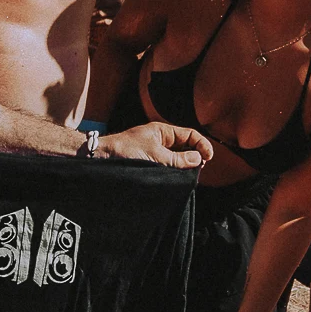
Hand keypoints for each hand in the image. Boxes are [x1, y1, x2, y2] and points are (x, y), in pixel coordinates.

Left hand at [93, 123, 213, 169]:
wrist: (102, 158)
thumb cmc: (124, 151)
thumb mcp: (154, 155)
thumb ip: (177, 159)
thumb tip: (197, 159)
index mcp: (163, 131)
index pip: (190, 135)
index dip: (201, 145)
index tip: (208, 158)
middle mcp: (161, 140)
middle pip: (186, 147)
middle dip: (195, 157)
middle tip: (199, 169)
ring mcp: (155, 152)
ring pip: (177, 158)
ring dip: (184, 166)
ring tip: (188, 176)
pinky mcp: (149, 163)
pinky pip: (167, 166)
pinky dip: (174, 172)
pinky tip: (175, 179)